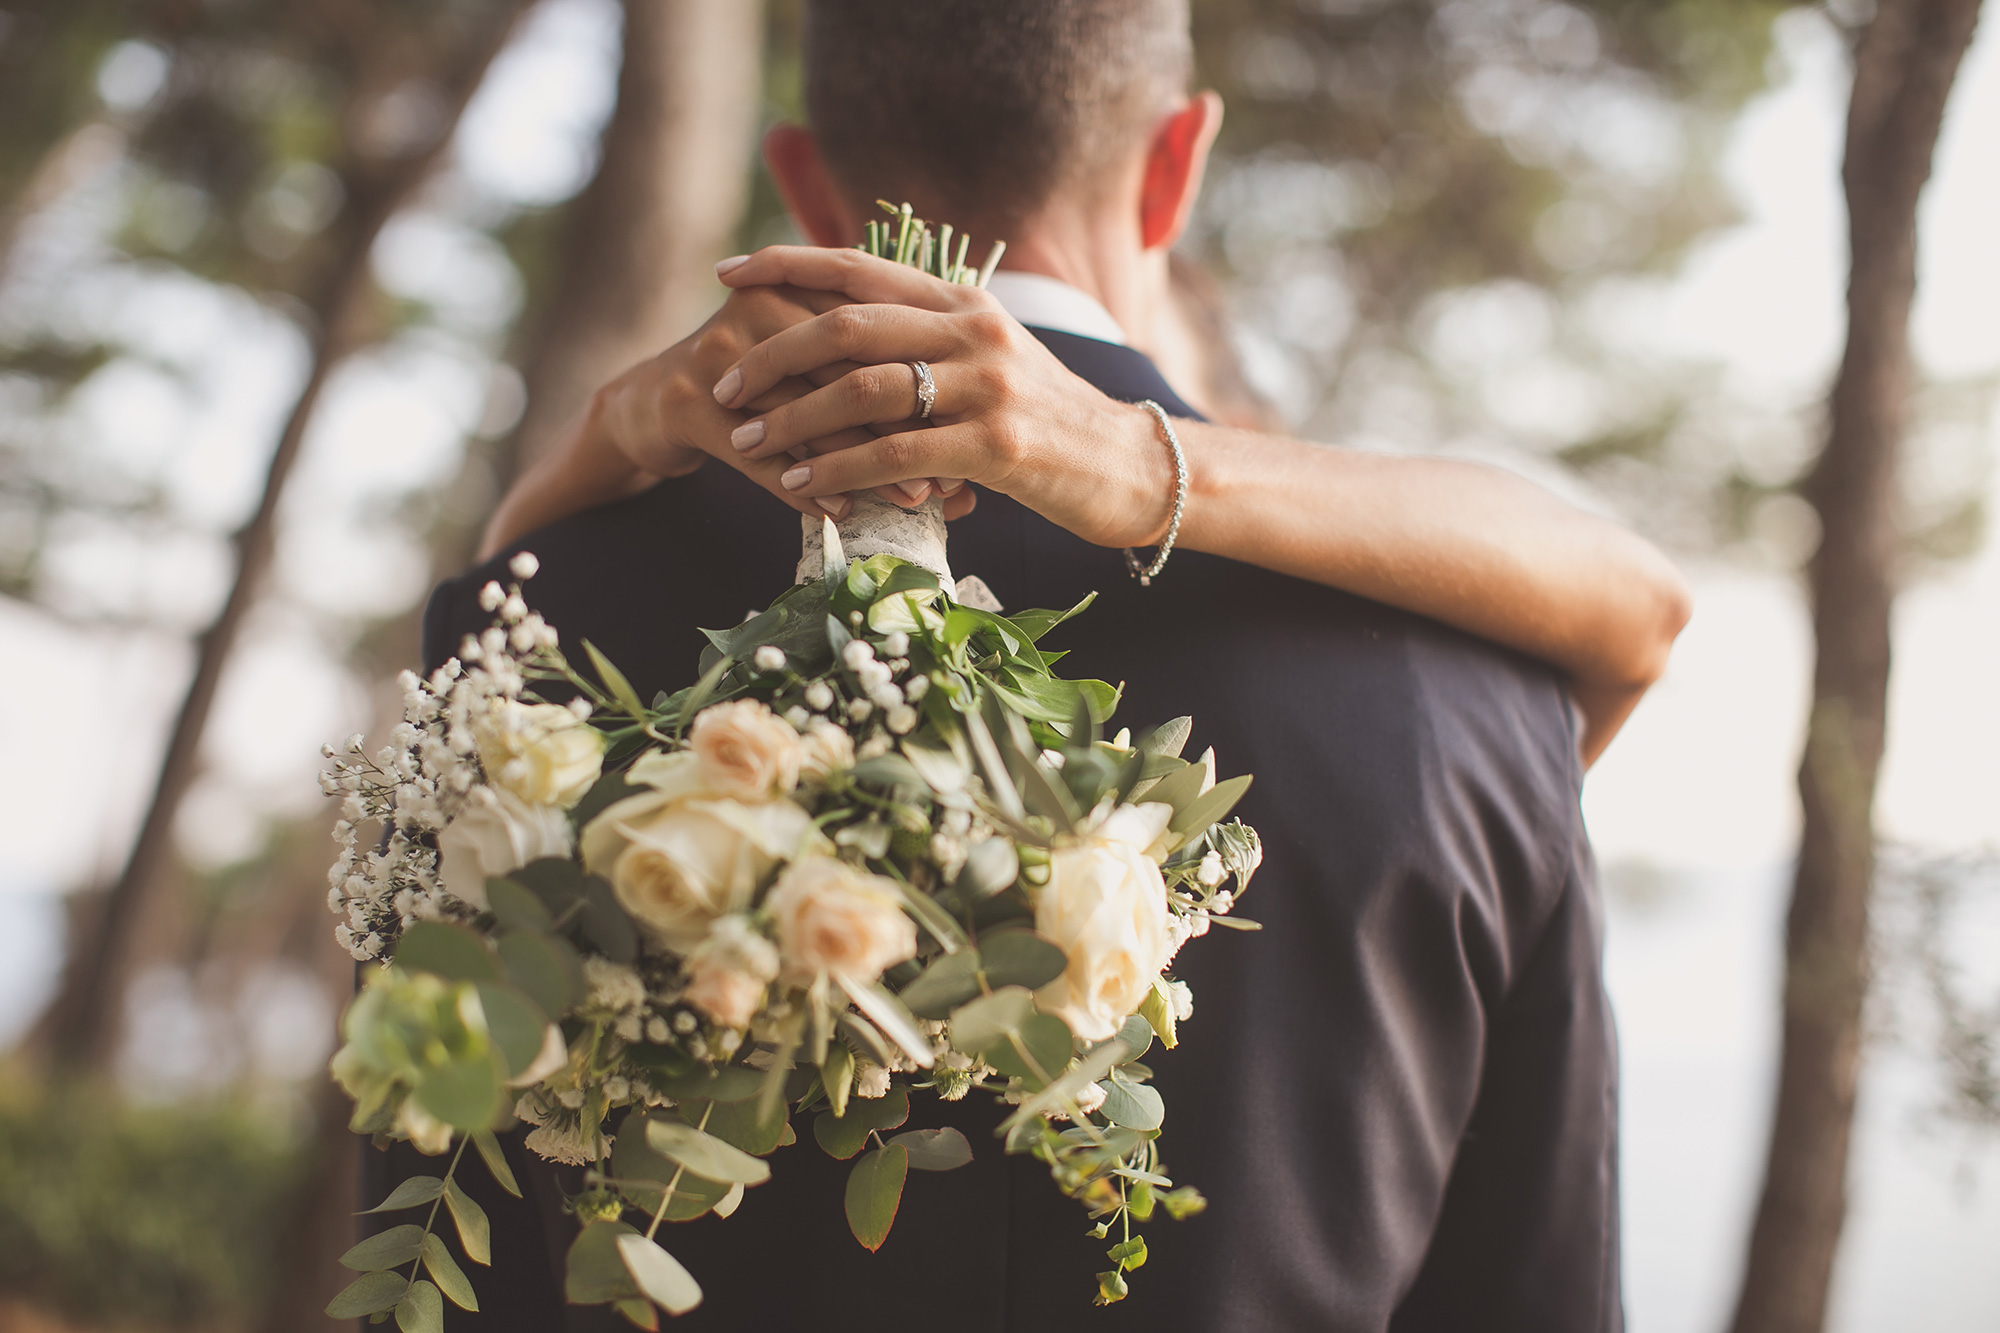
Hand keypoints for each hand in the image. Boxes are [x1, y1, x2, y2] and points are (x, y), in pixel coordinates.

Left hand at [711, 247, 1175, 548]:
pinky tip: (800, 486)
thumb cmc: (1051, 423)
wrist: (1138, 466)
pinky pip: (896, 454)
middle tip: (723, 382)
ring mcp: (989, 385)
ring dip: (794, 418)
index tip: (726, 275)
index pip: (859, 266)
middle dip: (773, 352)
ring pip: (865, 390)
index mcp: (965, 302)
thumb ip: (930, 346)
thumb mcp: (993, 363)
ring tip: (749, 440)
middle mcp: (975, 330)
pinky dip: (839, 470)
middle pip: (848, 324)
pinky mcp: (998, 445)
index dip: (785, 264)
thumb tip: (849, 343)